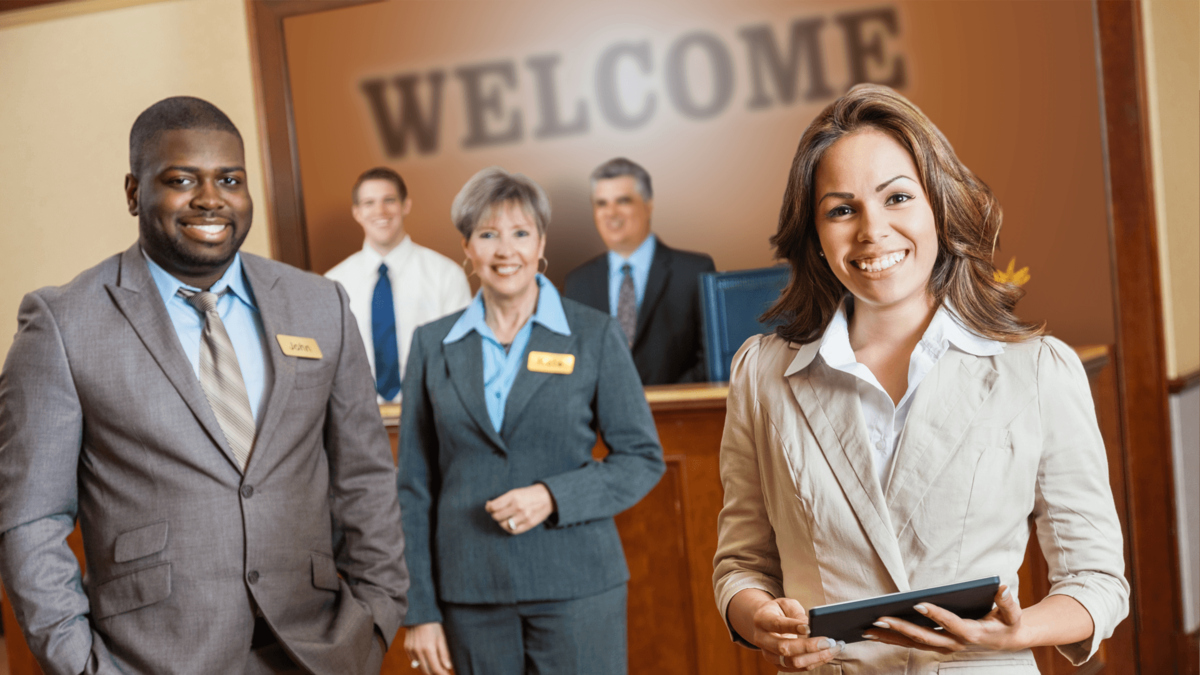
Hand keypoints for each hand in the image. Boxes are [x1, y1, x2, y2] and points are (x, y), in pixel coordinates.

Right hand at [404, 622, 453, 674]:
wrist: (419, 614)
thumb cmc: (433, 625)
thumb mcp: (442, 638)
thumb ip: (444, 654)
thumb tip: (448, 667)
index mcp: (429, 648)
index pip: (436, 669)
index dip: (443, 674)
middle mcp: (418, 651)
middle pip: (427, 671)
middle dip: (435, 673)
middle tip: (443, 672)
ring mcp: (411, 650)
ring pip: (419, 667)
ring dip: (428, 670)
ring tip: (436, 667)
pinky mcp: (407, 648)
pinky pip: (414, 661)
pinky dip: (420, 663)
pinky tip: (427, 660)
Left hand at [485, 483, 555, 534]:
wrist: (548, 497)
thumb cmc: (529, 494)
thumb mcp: (515, 492)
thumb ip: (503, 499)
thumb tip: (489, 506)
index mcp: (513, 496)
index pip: (493, 506)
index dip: (488, 508)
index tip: (489, 508)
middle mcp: (518, 506)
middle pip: (497, 516)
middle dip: (494, 515)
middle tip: (496, 513)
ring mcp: (524, 516)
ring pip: (503, 525)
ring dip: (501, 523)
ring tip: (503, 519)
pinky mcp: (529, 524)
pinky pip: (513, 531)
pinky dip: (508, 529)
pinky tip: (509, 524)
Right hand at [751, 597, 845, 671]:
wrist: (765, 623)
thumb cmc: (780, 611)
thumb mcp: (787, 604)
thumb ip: (797, 614)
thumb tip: (811, 626)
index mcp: (762, 620)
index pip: (777, 624)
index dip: (793, 627)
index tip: (810, 627)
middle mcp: (762, 639)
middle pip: (784, 648)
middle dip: (809, 646)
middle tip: (829, 641)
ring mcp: (769, 655)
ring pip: (792, 662)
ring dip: (815, 657)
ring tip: (833, 649)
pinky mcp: (778, 664)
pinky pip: (797, 668)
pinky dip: (814, 662)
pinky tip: (827, 654)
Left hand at [865, 585, 1023, 653]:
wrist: (1008, 639)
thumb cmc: (1007, 622)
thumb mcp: (1012, 613)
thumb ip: (1008, 602)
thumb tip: (1002, 587)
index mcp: (972, 633)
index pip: (951, 624)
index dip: (935, 615)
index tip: (918, 603)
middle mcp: (955, 643)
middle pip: (925, 637)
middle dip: (901, 627)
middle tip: (880, 617)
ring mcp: (944, 646)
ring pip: (914, 644)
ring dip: (890, 637)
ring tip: (867, 627)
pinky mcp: (937, 645)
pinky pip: (912, 644)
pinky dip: (892, 639)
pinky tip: (873, 633)